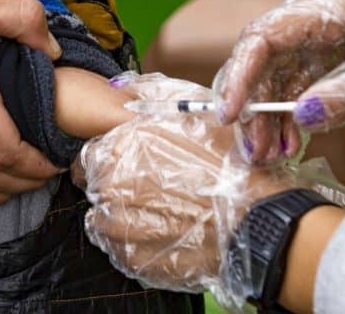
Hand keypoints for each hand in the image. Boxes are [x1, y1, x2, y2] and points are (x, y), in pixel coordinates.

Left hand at [72, 73, 298, 299]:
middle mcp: (111, 184)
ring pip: (103, 216)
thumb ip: (152, 93)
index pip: (90, 151)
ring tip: (158, 209)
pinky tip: (163, 230)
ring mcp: (119, 225)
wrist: (253, 222)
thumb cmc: (226, 164)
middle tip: (150, 183)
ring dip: (121, 211)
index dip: (110, 153)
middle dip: (115, 181)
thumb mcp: (194, 110)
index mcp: (121, 146)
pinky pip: (118, 246)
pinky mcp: (132, 258)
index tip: (127, 159)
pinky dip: (133, 239)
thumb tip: (121, 86)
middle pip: (95, 183)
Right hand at [214, 0, 344, 162]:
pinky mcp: (329, 53)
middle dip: (254, 105)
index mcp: (324, 4)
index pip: (264, 36)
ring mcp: (319, 33)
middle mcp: (312, 14)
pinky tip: (291, 141)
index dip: (241, 75)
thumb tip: (302, 118)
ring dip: (270, 115)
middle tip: (253, 148)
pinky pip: (298, 83)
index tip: (230, 115)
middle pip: (263, 58)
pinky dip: (292, 113)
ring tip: (271, 154)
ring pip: (277, 74)